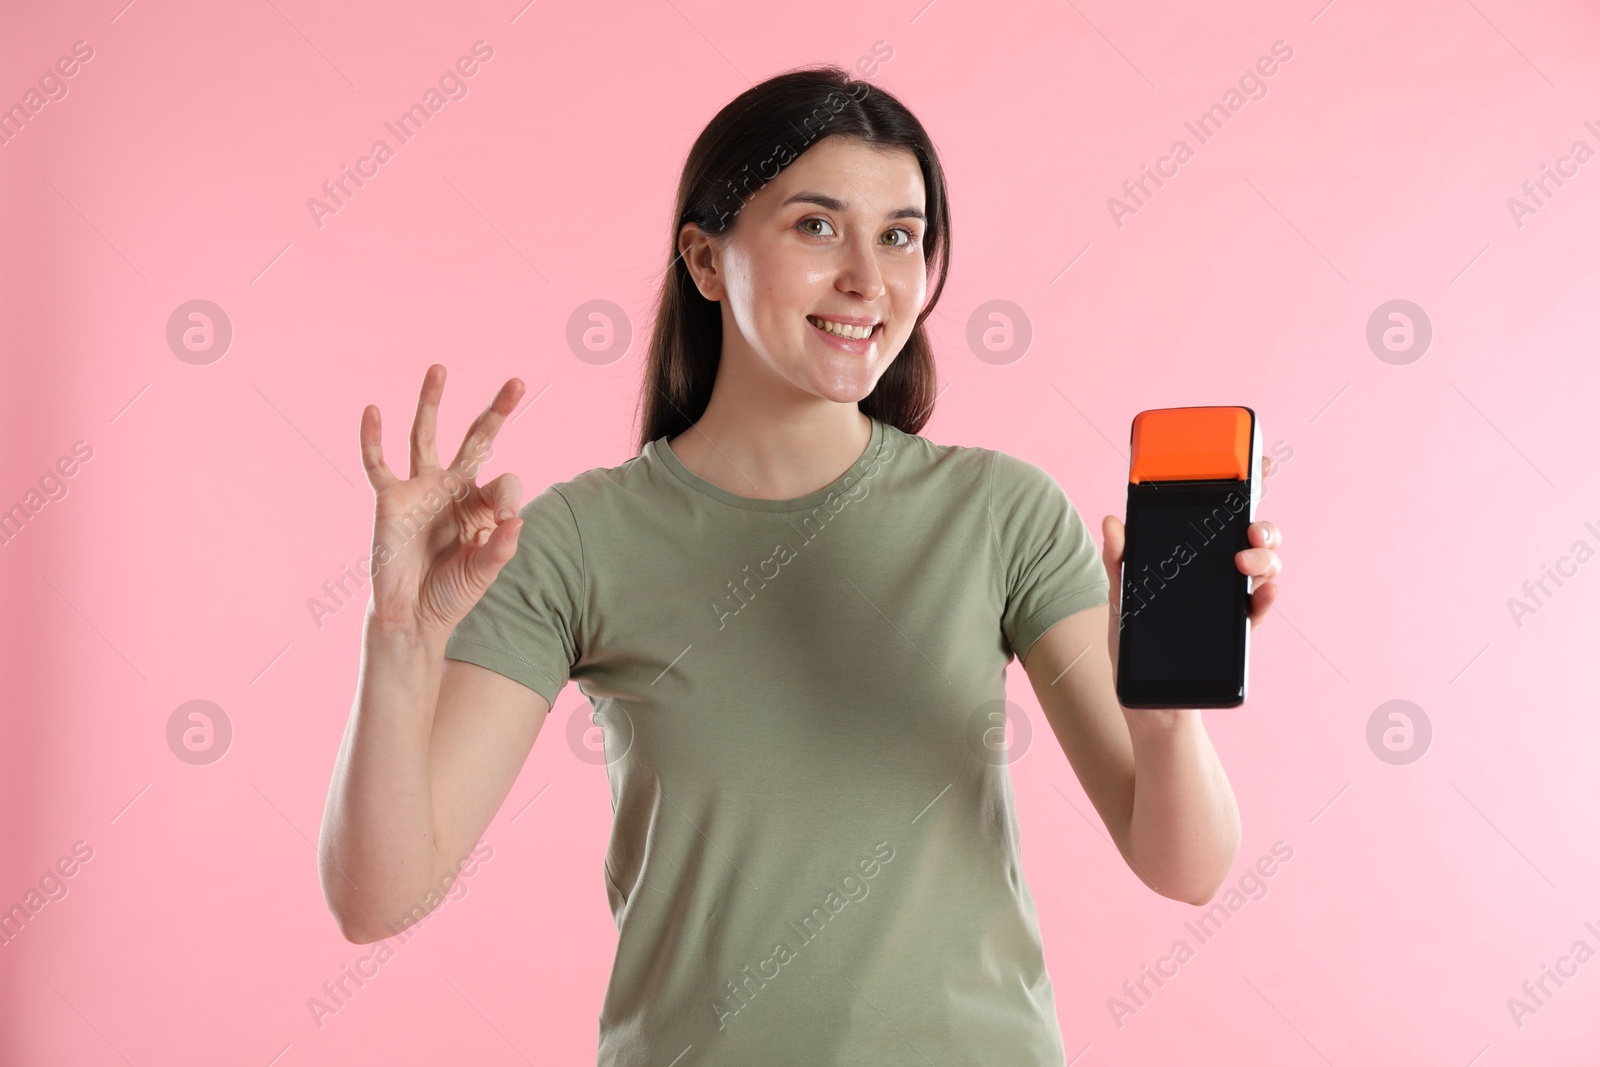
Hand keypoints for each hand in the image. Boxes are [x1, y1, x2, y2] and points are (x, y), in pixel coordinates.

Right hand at [357, 364, 526, 639]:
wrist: (413, 615)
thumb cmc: (452, 591)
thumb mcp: (484, 570)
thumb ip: (500, 546)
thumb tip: (516, 518)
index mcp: (481, 503)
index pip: (505, 480)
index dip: (508, 498)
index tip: (506, 522)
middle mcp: (452, 488)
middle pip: (476, 439)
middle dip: (496, 412)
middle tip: (518, 382)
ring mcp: (420, 489)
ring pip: (425, 436)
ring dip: (432, 402)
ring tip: (440, 368)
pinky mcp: (390, 500)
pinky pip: (378, 463)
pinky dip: (373, 438)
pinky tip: (373, 409)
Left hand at [1099, 453, 1285, 700]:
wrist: (1147, 706)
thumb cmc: (1132, 648)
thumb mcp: (1119, 601)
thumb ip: (1118, 562)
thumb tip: (1112, 521)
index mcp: (1186, 558)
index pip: (1216, 515)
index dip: (1241, 487)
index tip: (1257, 463)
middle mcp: (1213, 574)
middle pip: (1250, 535)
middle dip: (1260, 523)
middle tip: (1248, 528)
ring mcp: (1228, 601)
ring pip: (1263, 565)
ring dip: (1264, 557)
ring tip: (1245, 562)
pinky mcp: (1236, 632)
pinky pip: (1260, 607)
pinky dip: (1266, 596)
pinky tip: (1261, 592)